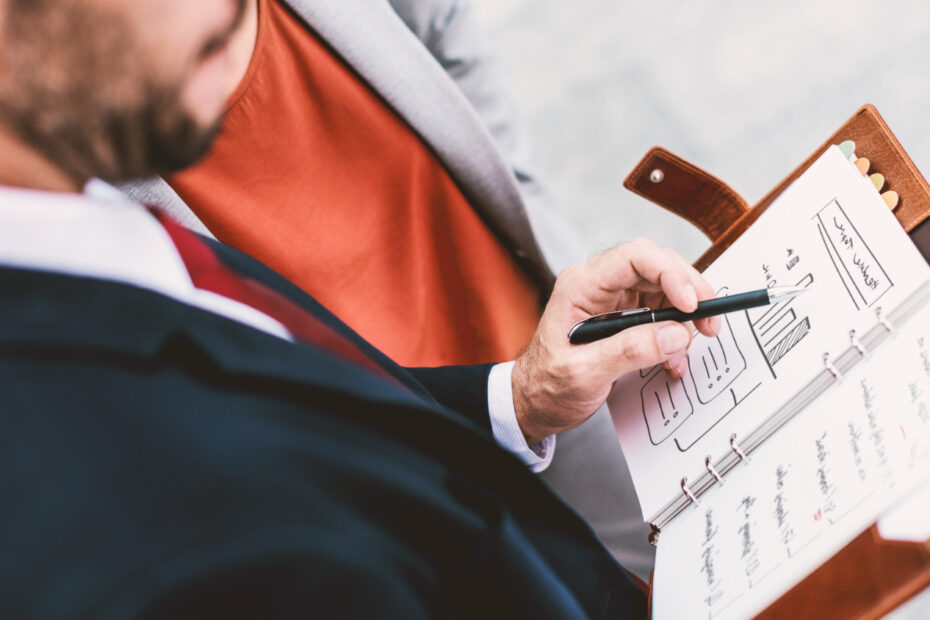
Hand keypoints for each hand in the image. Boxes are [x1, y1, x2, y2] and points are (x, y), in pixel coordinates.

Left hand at [512, 238, 719, 443]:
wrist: (533, 404)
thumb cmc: (545, 386)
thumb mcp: (583, 373)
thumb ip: (629, 351)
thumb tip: (676, 334)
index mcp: (581, 286)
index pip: (634, 257)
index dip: (670, 273)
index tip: (691, 304)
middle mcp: (598, 286)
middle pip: (656, 266)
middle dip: (688, 291)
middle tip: (708, 322)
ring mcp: (612, 301)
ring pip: (663, 289)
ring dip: (684, 316)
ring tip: (688, 346)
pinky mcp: (623, 319)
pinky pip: (660, 314)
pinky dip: (675, 335)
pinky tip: (673, 359)